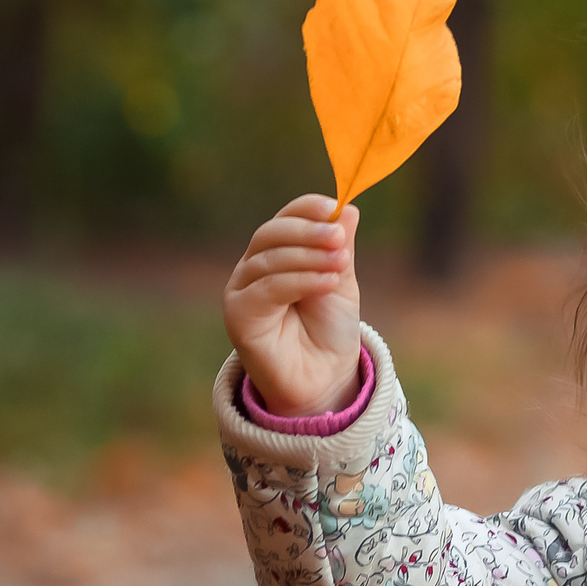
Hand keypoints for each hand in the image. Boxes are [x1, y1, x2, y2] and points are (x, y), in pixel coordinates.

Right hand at [224, 194, 364, 416]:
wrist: (324, 378)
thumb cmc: (329, 330)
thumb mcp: (341, 282)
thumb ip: (339, 248)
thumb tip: (348, 208)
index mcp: (277, 253)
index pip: (285, 219)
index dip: (306, 209)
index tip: (334, 207)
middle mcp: (254, 267)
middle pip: (270, 234)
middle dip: (307, 232)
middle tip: (338, 237)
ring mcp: (242, 289)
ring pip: (269, 260)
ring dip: (309, 257)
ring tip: (340, 265)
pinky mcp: (238, 314)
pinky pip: (267, 289)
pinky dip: (300, 281)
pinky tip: (327, 282)